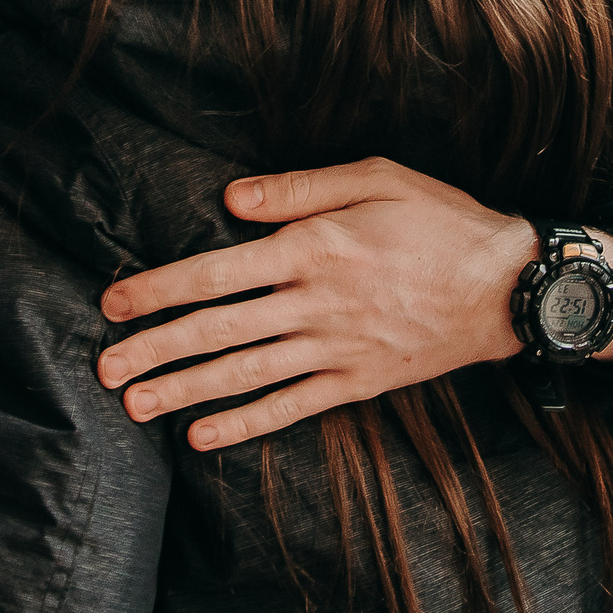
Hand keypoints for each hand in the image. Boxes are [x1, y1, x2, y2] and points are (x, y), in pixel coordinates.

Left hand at [95, 157, 612, 450]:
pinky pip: (290, 408)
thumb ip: (299, 188)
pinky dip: (244, 424)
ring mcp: (336, 349)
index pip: (217, 271)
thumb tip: (230, 198)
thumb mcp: (376, 176)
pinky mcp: (357, 383)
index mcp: (314, 246)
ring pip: (245, 374)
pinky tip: (202, 436)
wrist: (509, 287)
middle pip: (218, 330)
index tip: (114, 303)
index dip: (160, 288)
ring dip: (184, 390)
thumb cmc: (441, 219)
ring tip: (135, 405)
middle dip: (155, 349)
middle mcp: (316, 302)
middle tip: (103, 368)